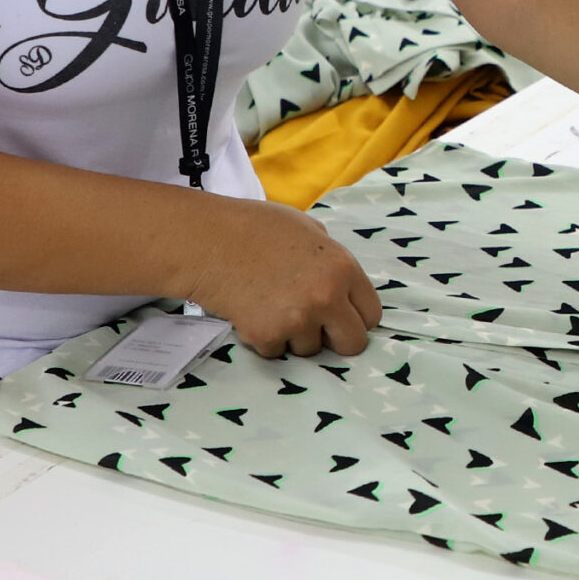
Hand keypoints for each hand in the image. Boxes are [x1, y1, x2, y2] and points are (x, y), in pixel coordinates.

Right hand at [180, 199, 381, 358]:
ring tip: (271, 306)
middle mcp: (327, 296)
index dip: (354, 316)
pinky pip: (277, 352)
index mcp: (343, 267)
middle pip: (352, 343)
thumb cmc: (254, 227)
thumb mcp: (305, 228)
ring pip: (310, 350)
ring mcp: (298, 319)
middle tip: (313, 326)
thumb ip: (329, 256)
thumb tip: (339, 279)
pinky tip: (252, 312)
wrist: (207, 242)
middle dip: (334, 338)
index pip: (371, 313)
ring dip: (294, 336)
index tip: (340, 316)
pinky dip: (265, 339)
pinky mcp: (268, 335)